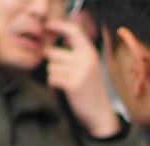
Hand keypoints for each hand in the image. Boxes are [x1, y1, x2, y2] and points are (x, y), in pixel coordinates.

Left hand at [48, 14, 123, 138]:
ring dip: (54, 76)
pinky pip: (52, 78)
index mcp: (90, 53)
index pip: (73, 31)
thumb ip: (77, 53)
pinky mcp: (73, 85)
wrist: (101, 115)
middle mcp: (86, 59)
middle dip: (53, 64)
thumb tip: (61, 39)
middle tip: (63, 75)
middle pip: (53, 53)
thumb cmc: (91, 91)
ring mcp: (80, 72)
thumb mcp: (89, 67)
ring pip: (51, 67)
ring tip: (66, 84)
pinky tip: (63, 90)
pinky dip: (54, 85)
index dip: (58, 26)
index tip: (48, 26)